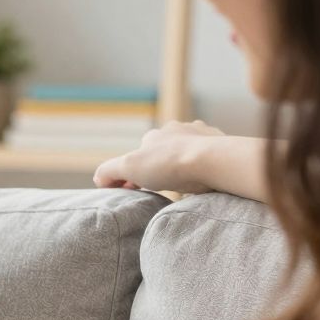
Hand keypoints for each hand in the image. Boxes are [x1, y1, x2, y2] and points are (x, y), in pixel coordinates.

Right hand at [93, 120, 224, 192]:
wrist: (213, 161)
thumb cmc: (170, 164)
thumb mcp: (129, 167)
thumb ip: (109, 171)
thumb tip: (99, 179)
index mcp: (154, 135)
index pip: (138, 155)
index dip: (134, 173)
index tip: (136, 190)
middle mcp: (176, 129)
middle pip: (163, 152)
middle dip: (160, 167)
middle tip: (163, 187)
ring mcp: (200, 134)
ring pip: (187, 151)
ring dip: (184, 164)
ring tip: (187, 183)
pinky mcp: (221, 143)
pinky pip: (209, 155)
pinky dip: (205, 165)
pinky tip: (205, 177)